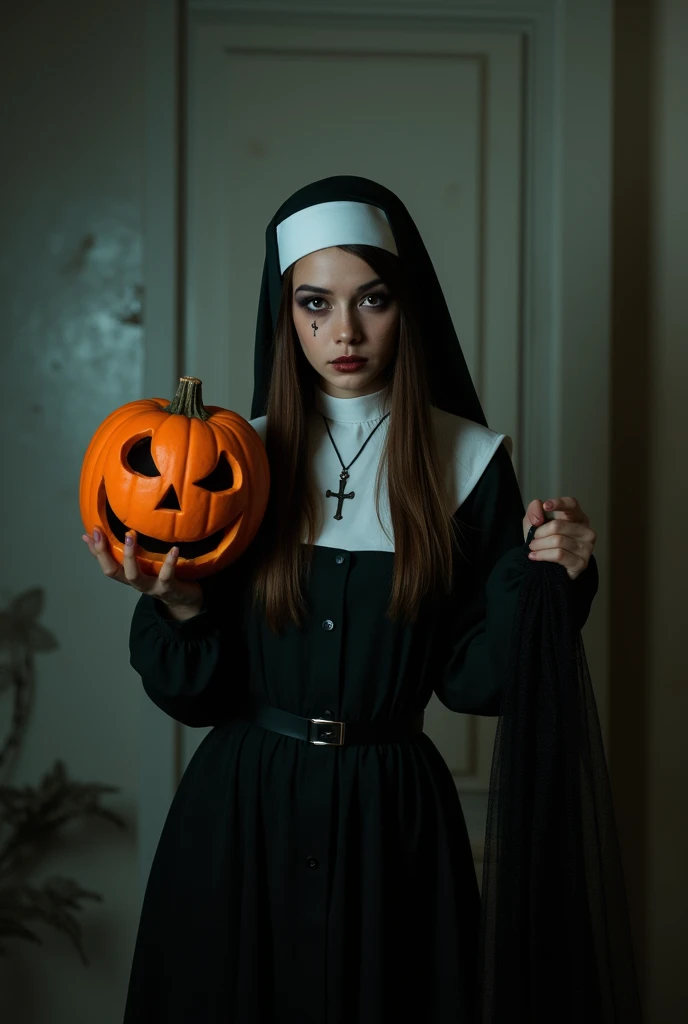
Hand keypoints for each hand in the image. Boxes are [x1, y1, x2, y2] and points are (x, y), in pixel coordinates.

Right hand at [82, 527, 203, 618]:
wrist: (185, 601)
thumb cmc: (163, 577)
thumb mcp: (145, 565)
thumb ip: (131, 553)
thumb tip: (107, 536)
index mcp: (128, 576)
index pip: (106, 563)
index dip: (96, 550)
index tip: (92, 530)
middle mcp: (136, 583)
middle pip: (113, 571)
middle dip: (104, 553)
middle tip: (101, 532)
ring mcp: (152, 587)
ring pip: (134, 576)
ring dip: (130, 556)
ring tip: (130, 535)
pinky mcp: (169, 589)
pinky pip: (166, 576)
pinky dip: (170, 562)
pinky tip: (174, 549)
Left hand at [522, 497, 596, 580]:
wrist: (548, 566)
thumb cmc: (544, 541)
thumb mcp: (534, 524)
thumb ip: (534, 511)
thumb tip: (540, 506)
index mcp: (577, 517)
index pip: (572, 504)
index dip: (559, 503)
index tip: (546, 506)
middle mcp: (586, 531)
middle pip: (557, 525)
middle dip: (539, 533)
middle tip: (533, 539)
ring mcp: (587, 547)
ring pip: (557, 541)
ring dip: (539, 545)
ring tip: (532, 548)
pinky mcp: (582, 562)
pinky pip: (559, 555)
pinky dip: (542, 555)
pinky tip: (534, 556)